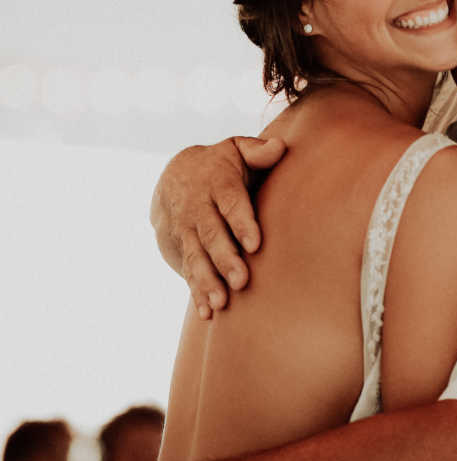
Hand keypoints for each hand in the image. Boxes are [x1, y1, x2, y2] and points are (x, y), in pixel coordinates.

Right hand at [150, 135, 285, 317]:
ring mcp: (184, 229)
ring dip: (207, 281)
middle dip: (225, 259)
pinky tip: (208, 313)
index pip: (229, 202)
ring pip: (196, 256)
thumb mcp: (236, 150)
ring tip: (222, 303)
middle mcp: (197, 207)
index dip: (241, 222)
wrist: (173, 176)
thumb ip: (258, 151)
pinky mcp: (178, 248)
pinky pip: (187, 271)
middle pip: (211, 234)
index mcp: (216, 182)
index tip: (255, 243)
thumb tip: (279, 147)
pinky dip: (196, 292)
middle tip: (242, 280)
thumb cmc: (221, 165)